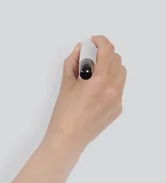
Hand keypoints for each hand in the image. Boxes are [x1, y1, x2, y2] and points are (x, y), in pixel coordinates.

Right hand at [45, 35, 126, 151]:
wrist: (68, 138)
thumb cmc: (63, 115)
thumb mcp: (65, 85)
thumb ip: (73, 64)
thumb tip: (79, 50)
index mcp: (98, 82)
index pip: (107, 52)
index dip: (101, 41)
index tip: (95, 40)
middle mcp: (112, 89)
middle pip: (117, 60)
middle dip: (105, 54)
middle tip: (92, 56)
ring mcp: (117, 99)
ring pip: (121, 73)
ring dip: (111, 67)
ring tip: (96, 72)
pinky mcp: (117, 108)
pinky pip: (119, 88)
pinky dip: (110, 82)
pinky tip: (97, 89)